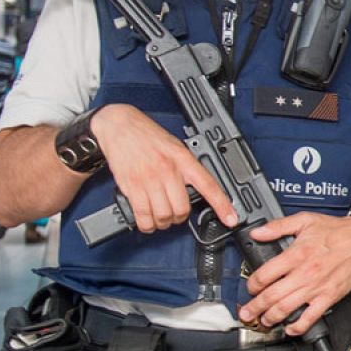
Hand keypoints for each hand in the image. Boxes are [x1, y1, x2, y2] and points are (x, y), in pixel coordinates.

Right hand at [91, 104, 237, 232]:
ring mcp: (148, 180)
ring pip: (163, 215)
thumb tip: (197, 189)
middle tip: (177, 213)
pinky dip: (147, 224)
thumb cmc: (148, 136)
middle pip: (182, 208)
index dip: (222, 205)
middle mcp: (167, 170)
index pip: (208, 185)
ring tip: (162, 217)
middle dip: (180, 217)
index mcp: (183, 159)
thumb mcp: (175, 146)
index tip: (231, 218)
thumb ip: (186, 167)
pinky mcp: (131, 187)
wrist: (119, 126)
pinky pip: (142, 216)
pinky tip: (148, 220)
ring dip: (164, 222)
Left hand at [237, 212, 350, 335]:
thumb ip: (278, 226)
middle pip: (271, 296)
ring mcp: (316, 288)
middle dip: (254, 307)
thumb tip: (257, 232)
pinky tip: (290, 328)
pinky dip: (298, 326)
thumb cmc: (337, 231)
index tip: (251, 286)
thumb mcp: (305, 220)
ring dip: (270, 318)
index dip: (252, 283)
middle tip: (246, 312)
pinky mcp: (329, 297)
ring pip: (286, 309)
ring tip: (263, 321)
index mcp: (296, 254)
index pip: (264, 275)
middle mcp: (304, 273)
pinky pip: (310, 317)